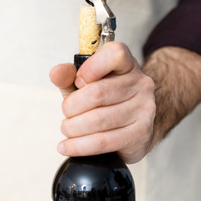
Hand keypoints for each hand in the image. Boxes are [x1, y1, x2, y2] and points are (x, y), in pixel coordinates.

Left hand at [49, 42, 155, 163]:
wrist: (134, 125)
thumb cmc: (108, 100)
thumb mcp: (85, 84)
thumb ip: (68, 76)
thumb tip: (56, 73)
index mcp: (127, 64)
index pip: (114, 54)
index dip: (90, 68)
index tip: (78, 81)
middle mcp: (140, 84)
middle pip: (97, 93)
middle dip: (72, 107)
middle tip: (67, 113)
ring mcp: (144, 109)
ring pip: (98, 120)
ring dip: (73, 128)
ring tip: (68, 129)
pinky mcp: (140, 134)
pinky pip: (102, 142)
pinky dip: (78, 146)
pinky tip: (68, 145)